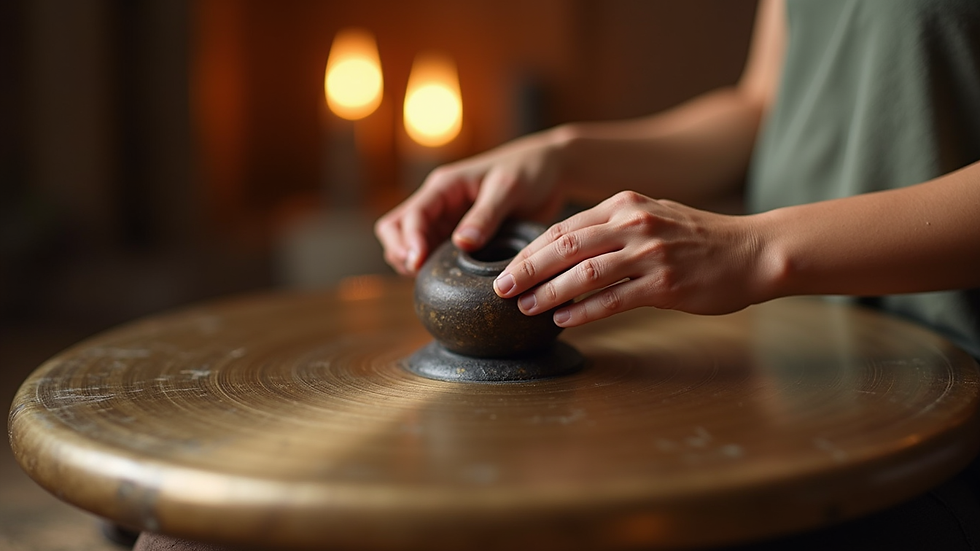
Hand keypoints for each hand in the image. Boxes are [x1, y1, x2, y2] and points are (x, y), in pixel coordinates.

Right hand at [374, 131, 567, 275]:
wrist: (550, 170)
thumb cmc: (529, 170)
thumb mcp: (508, 189)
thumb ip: (485, 215)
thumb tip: (462, 244)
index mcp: (445, 186)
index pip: (412, 214)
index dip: (409, 240)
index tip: (417, 264)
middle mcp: (439, 203)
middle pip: (396, 228)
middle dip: (400, 251)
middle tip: (418, 274)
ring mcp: (447, 220)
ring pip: (410, 243)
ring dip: (413, 261)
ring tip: (430, 281)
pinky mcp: (459, 235)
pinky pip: (435, 253)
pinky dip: (432, 267)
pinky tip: (447, 281)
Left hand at [493, 191, 772, 325]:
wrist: (754, 250)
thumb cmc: (699, 239)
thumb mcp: (652, 216)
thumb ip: (613, 227)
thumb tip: (567, 252)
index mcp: (625, 204)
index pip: (564, 227)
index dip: (530, 249)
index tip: (506, 267)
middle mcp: (634, 223)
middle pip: (566, 246)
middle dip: (527, 268)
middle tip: (500, 288)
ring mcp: (650, 253)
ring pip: (585, 273)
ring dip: (549, 292)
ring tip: (526, 308)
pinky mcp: (665, 283)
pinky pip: (614, 299)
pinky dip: (584, 311)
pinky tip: (563, 320)